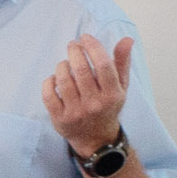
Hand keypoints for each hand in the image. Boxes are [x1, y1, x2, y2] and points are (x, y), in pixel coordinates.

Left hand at [44, 35, 133, 156]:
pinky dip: (49, 81)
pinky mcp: (60, 119)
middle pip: (81, 70)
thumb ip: (122, 62)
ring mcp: (76, 112)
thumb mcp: (120, 87)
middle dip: (74, 51)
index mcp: (112, 95)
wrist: (96, 140)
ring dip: (62, 65)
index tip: (85, 38)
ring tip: (66, 63)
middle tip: (73, 45)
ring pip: (63, 80)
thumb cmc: (107, 106)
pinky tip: (55, 77)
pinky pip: (49, 94)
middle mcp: (95, 104)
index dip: (93, 47)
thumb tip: (127, 39)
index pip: (103, 65)